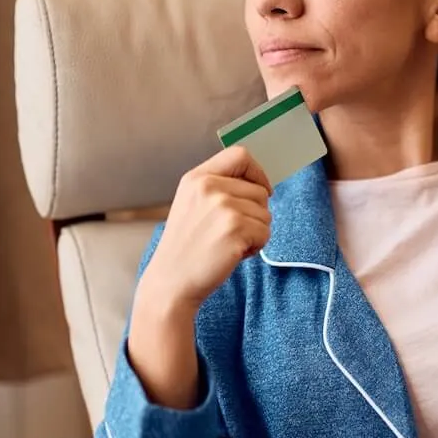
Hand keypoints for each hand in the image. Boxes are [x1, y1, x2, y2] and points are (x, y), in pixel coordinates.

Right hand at [136, 145, 272, 319]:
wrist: (171, 281)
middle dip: (255, 213)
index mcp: (197, 178)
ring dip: (255, 232)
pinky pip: (266, 233)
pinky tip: (232, 254)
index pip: (240, 155)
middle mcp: (209, 187)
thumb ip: (219, 187)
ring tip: (228, 243)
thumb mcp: (192, 204)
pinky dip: (255, 247)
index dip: (257, 172)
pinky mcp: (236, 229)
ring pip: (266, 214)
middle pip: (260, 190)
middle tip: (231, 233)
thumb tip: (260, 184)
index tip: (261, 190)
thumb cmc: (186, 247)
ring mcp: (223, 207)